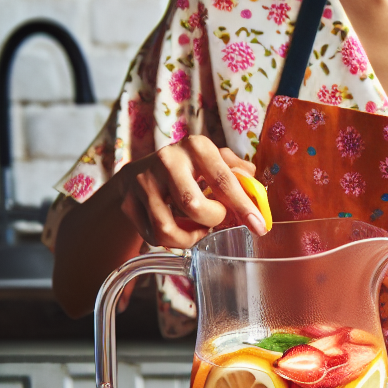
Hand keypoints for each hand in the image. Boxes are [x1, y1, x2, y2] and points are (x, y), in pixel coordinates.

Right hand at [115, 135, 264, 248]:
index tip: (259, 226)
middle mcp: (168, 160)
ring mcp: (144, 181)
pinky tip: (178, 228)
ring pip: (168, 228)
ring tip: (197, 228)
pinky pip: (153, 236)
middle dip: (212, 221)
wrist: (142, 172)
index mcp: (197, 147)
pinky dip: (172, 241)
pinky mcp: (128, 202)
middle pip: (194, 207)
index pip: (224, 181)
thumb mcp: (215, 161)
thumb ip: (239, 173)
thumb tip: (256, 192)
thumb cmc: (190, 169)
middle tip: (215, 219)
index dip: (243, 207)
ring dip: (190, 237)